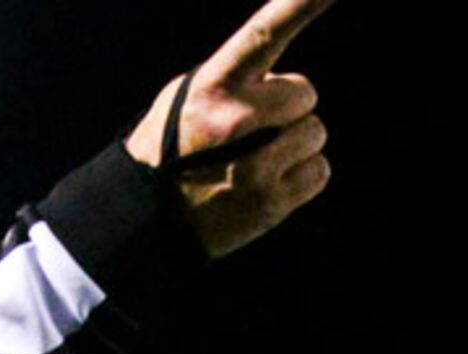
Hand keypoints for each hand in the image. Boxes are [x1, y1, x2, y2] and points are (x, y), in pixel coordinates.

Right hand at [127, 0, 335, 256]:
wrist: (147, 218)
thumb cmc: (172, 147)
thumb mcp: (189, 95)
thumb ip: (235, 77)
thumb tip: (278, 74)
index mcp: (214, 85)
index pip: (263, 34)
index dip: (298, 5)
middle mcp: (238, 121)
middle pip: (305, 92)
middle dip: (288, 107)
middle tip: (254, 129)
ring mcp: (258, 165)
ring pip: (315, 132)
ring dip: (296, 142)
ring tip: (256, 158)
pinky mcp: (273, 203)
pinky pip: (320, 171)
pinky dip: (303, 175)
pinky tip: (269, 181)